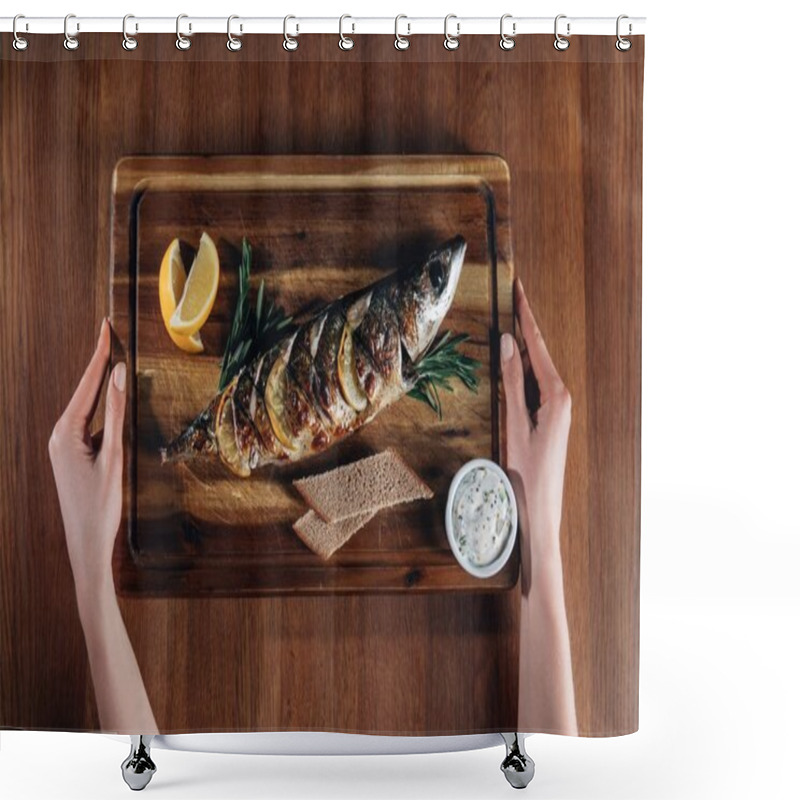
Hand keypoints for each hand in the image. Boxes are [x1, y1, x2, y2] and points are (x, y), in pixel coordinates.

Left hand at [48, 319, 126, 590]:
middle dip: (97, 362)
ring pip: (85, 407)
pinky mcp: (70, 456)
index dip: (98, 354)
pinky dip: (101, 408)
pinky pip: (87, 423)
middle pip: (83, 391)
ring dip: (99, 384)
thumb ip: (117, 412)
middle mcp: (59, 435)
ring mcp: (63, 446)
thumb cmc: (101, 505)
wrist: (86, 544)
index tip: (105, 327)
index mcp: (65, 433)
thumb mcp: (113, 455)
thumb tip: (119, 374)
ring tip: (111, 357)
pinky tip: (112, 399)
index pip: (87, 384)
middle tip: (108, 333)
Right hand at [500, 279, 571, 580]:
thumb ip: (512, 382)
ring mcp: (557, 408)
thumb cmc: (528, 472)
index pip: (537, 346)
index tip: (520, 290)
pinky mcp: (550, 417)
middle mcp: (561, 397)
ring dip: (524, 344)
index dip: (527, 316)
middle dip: (527, 324)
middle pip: (539, 352)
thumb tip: (506, 343)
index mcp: (556, 395)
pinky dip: (524, 366)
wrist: (541, 509)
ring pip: (537, 367)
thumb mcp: (516, 423)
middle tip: (516, 294)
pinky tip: (514, 358)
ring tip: (513, 317)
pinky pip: (536, 383)